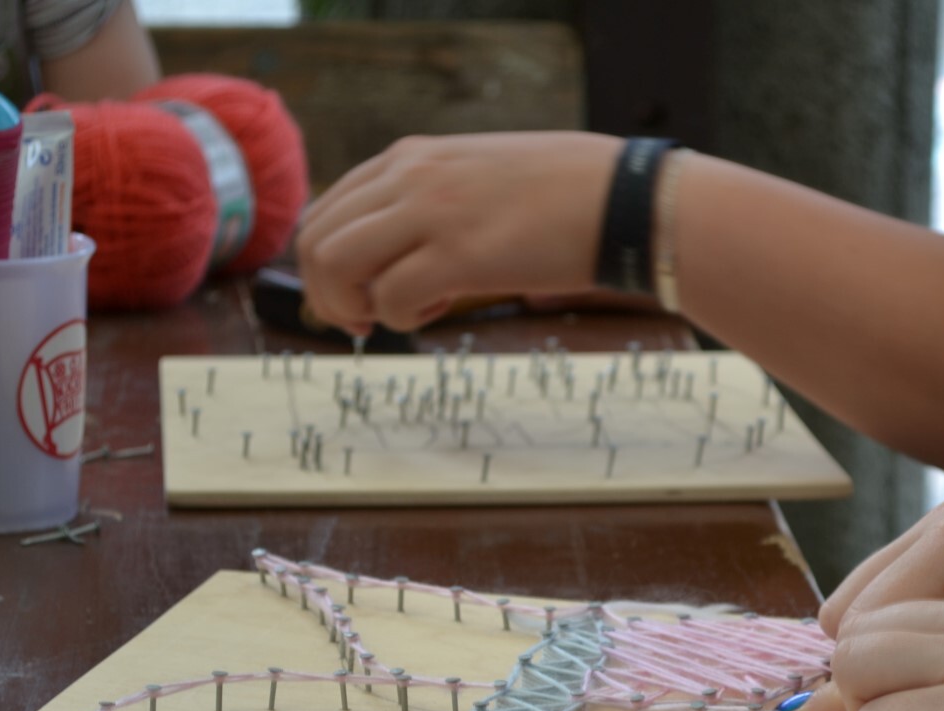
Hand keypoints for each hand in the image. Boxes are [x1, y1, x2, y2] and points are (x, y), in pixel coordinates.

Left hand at [297, 132, 622, 333]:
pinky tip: (440, 310)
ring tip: (392, 317)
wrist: (624, 200)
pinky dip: (401, 318)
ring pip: (336, 263)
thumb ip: (433, 197)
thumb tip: (403, 249)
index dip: (328, 262)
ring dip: (351, 304)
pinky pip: (390, 297)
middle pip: (318, 239)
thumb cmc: (566, 195)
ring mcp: (431, 213)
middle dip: (327, 291)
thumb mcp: (479, 175)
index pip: (328, 209)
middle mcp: (410, 177)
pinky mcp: (459, 255)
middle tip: (362, 320)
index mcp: (412, 157)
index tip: (358, 293)